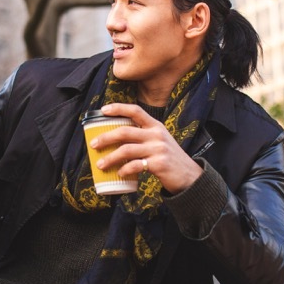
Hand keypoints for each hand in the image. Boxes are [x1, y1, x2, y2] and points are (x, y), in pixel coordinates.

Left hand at [88, 102, 202, 193]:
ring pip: (126, 150)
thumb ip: (144, 137)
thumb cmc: (169, 158)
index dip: (118, 108)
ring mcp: (158, 149)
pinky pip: (136, 166)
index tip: (103, 110)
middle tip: (93, 144)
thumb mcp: (160, 141)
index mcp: (156, 126)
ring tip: (100, 164)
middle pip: (125, 132)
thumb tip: (115, 139)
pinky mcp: (159, 164)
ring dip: (110, 158)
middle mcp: (156, 135)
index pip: (136, 111)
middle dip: (106, 137)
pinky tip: (120, 174)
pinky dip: (125, 170)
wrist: (189, 175)